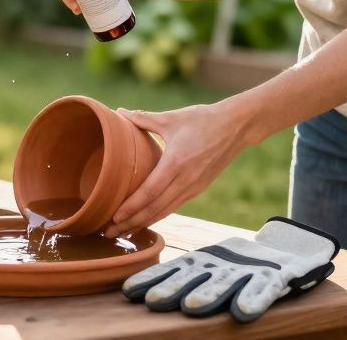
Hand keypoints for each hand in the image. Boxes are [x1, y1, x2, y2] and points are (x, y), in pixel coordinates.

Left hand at [101, 101, 248, 237]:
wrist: (236, 127)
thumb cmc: (202, 119)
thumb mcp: (171, 118)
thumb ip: (143, 119)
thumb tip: (119, 112)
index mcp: (176, 163)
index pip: (150, 192)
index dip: (131, 207)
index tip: (114, 217)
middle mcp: (185, 180)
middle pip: (155, 209)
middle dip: (132, 223)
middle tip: (110, 232)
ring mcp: (194, 187)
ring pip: (165, 211)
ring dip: (144, 223)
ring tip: (125, 233)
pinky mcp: (199, 188)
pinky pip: (175, 206)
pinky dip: (159, 215)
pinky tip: (146, 221)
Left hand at [121, 217, 339, 322]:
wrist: (288, 251)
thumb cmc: (239, 264)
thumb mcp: (211, 266)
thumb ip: (184, 274)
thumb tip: (141, 290)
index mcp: (205, 260)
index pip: (173, 270)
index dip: (152, 280)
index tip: (129, 291)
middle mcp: (222, 266)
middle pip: (194, 279)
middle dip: (173, 289)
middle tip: (153, 301)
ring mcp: (248, 272)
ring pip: (225, 285)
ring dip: (208, 295)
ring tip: (192, 306)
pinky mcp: (275, 280)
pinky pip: (263, 292)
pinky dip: (253, 300)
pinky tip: (242, 312)